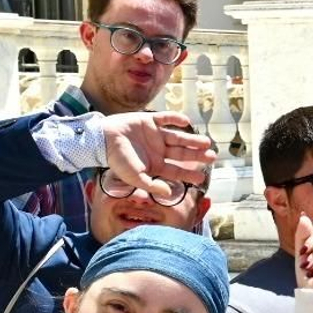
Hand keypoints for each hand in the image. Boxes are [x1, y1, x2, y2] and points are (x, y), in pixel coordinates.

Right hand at [100, 111, 215, 197]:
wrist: (101, 140)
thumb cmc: (117, 161)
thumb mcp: (134, 177)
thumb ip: (152, 185)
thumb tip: (169, 193)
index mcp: (155, 164)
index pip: (176, 170)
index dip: (189, 173)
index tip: (202, 177)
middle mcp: (158, 150)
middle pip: (182, 153)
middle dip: (197, 155)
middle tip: (212, 157)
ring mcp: (154, 135)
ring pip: (178, 137)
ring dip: (192, 140)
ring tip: (206, 143)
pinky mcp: (149, 121)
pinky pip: (166, 118)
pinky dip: (176, 119)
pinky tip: (187, 122)